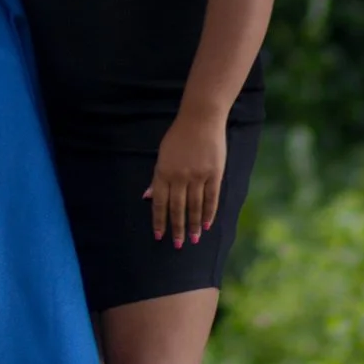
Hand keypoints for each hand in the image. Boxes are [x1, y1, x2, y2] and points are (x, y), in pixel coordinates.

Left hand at [146, 101, 227, 245]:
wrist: (201, 119)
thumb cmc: (179, 136)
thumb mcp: (162, 154)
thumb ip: (157, 177)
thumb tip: (149, 197)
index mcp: (164, 172)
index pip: (160, 202)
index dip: (160, 220)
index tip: (159, 236)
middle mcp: (180, 176)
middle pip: (178, 208)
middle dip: (177, 228)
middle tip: (178, 245)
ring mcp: (198, 176)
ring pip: (195, 206)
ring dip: (194, 225)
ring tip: (194, 239)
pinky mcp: (214, 174)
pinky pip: (212, 198)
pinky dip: (209, 213)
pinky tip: (207, 224)